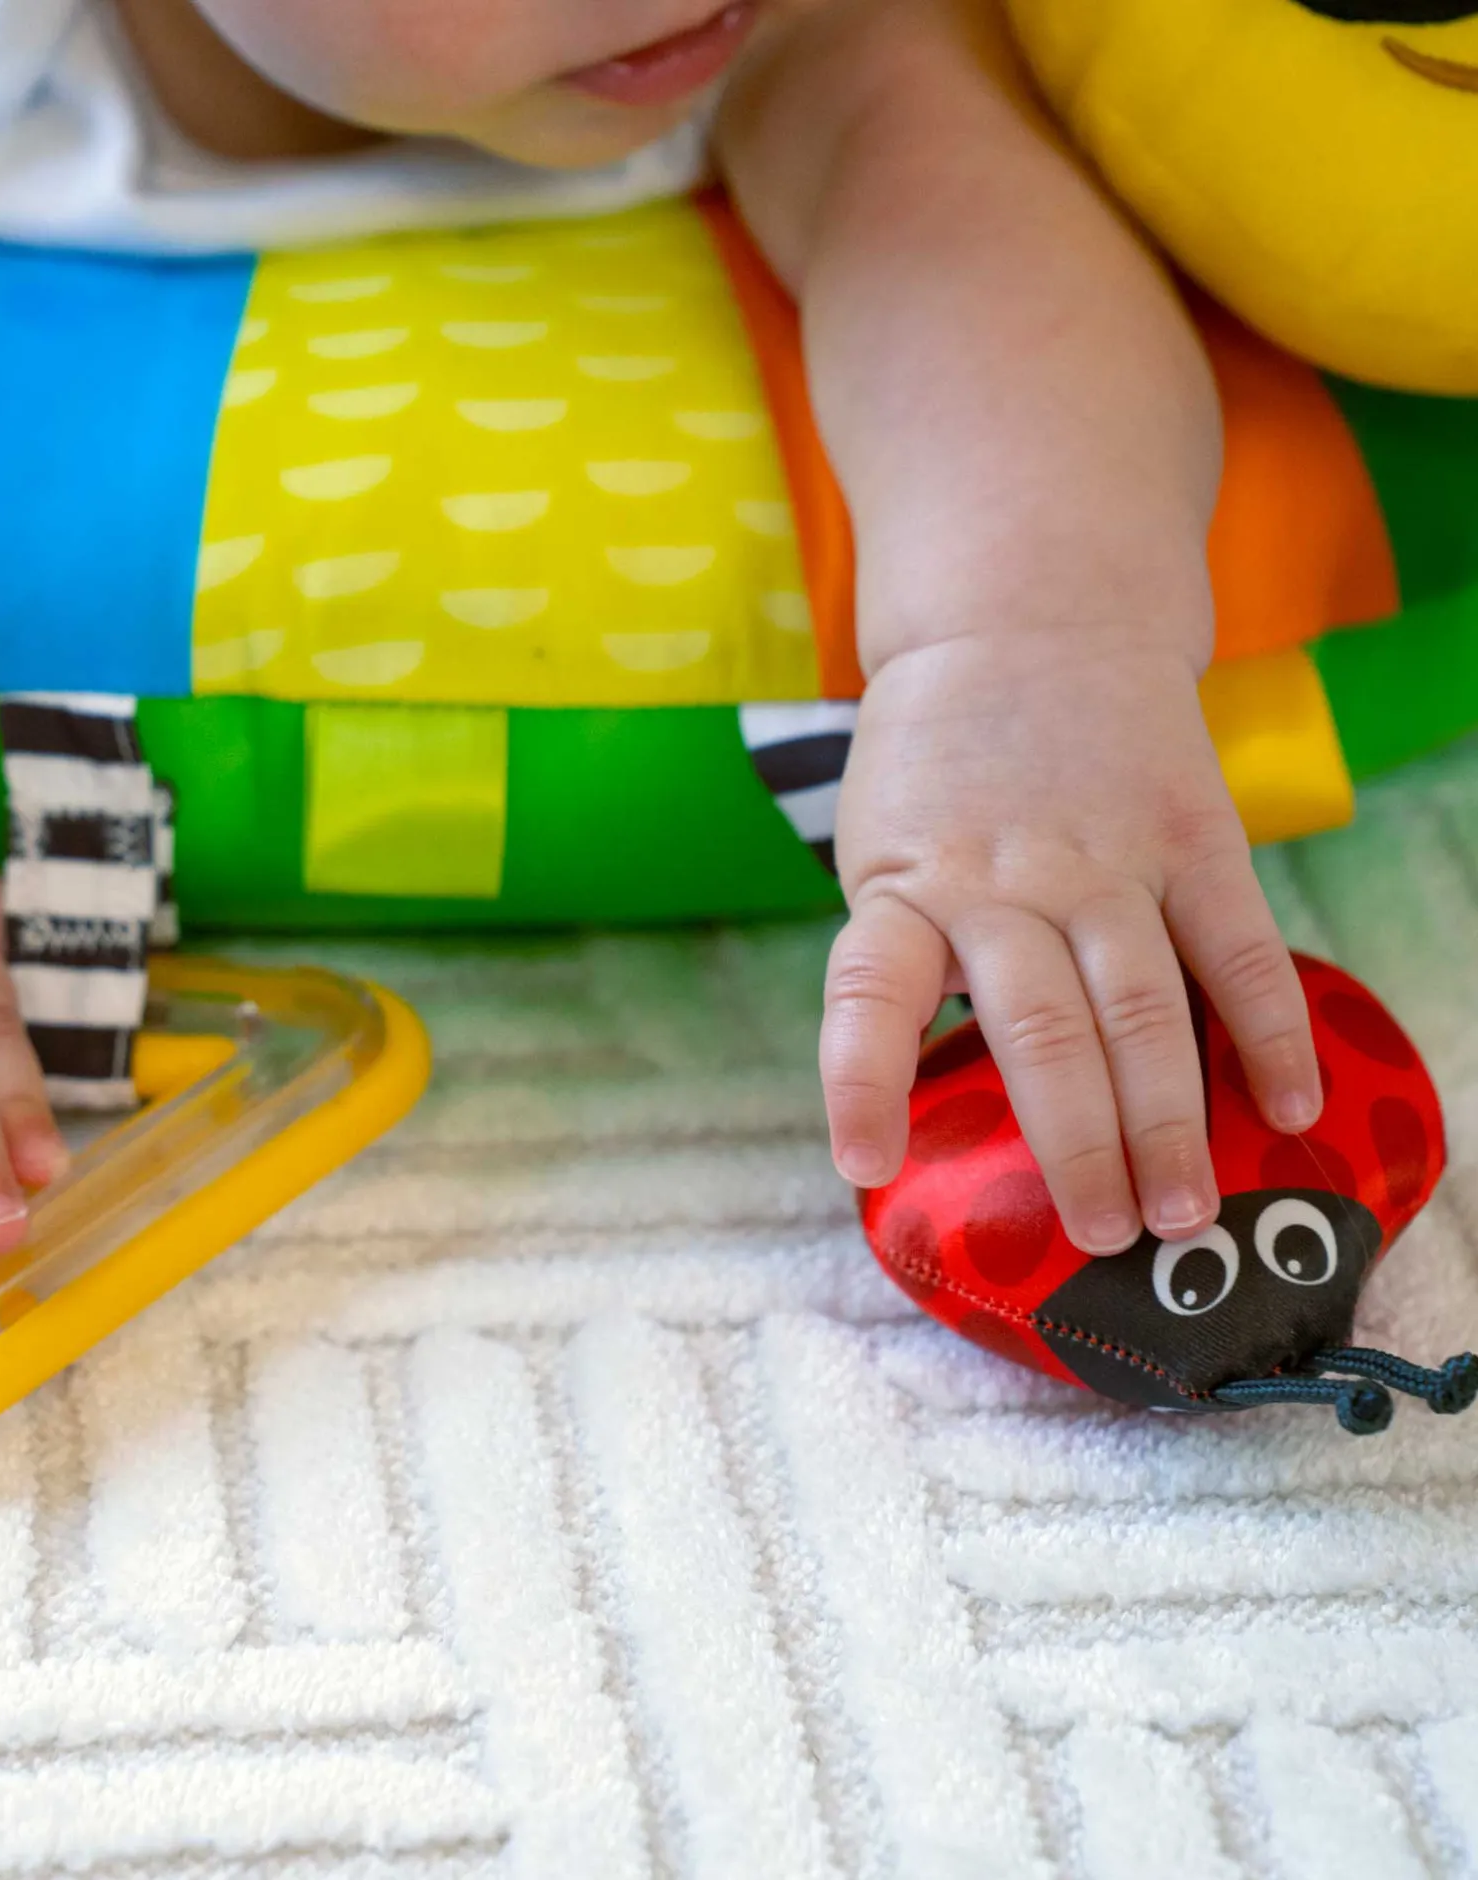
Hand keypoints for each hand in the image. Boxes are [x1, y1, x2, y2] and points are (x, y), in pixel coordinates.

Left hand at [820, 631, 1322, 1253]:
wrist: (1025, 619)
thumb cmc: (938, 770)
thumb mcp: (883, 850)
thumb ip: (911, 956)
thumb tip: (923, 1101)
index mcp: (905, 885)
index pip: (869, 990)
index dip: (863, 1080)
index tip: (863, 1166)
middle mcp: (1003, 880)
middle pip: (1039, 1027)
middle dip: (1073, 1142)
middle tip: (1099, 1236)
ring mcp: (1104, 858)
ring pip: (1141, 1003)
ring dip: (1166, 1115)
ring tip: (1180, 1212)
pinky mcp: (1190, 836)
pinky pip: (1238, 944)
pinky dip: (1269, 1030)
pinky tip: (1289, 1108)